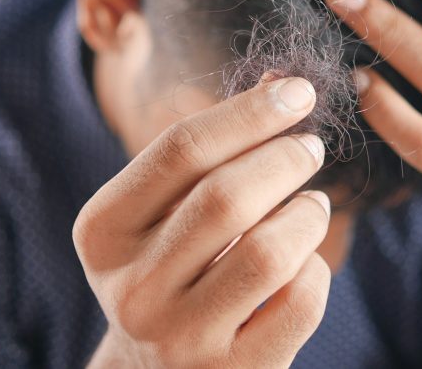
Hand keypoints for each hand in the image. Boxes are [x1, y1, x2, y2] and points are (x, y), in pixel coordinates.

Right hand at [73, 78, 331, 367]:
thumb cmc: (169, 267)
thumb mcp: (164, 212)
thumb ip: (212, 150)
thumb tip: (283, 84)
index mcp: (104, 231)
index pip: (180, 150)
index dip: (249, 113)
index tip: (298, 92)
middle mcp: (133, 288)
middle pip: (227, 196)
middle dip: (285, 158)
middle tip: (310, 147)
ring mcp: (181, 338)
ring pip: (270, 253)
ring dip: (309, 214)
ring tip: (313, 205)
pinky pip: (301, 303)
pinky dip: (317, 268)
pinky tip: (305, 261)